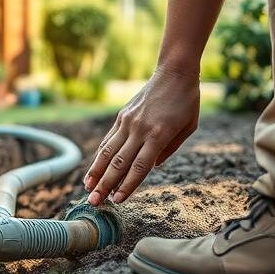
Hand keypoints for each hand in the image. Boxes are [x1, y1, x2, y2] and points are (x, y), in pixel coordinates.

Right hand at [84, 66, 199, 204]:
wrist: (174, 71)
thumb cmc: (186, 101)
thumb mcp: (188, 128)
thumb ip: (169, 149)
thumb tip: (151, 166)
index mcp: (158, 135)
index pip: (139, 167)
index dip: (127, 186)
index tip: (117, 200)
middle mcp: (139, 129)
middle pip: (119, 163)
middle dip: (105, 185)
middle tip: (94, 202)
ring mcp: (128, 122)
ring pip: (108, 152)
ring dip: (96, 172)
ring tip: (86, 188)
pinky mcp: (122, 116)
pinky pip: (109, 139)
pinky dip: (100, 155)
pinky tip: (94, 168)